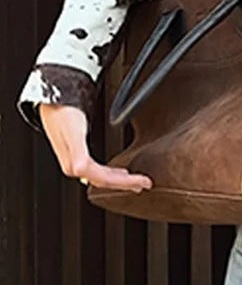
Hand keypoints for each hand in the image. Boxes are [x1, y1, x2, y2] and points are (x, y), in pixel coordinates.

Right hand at [38, 104, 152, 191]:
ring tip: (134, 180)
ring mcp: (76, 161)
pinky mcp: (78, 154)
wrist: (53, 101)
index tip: (144, 182)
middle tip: (144, 183)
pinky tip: (117, 171)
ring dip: (119, 180)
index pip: (105, 180)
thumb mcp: (73, 134)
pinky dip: (110, 173)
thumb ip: (78, 154)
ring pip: (101, 177)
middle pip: (104, 181)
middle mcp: (74, 166)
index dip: (125, 183)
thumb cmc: (63, 113)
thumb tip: (81, 170)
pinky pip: (97, 170)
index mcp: (75, 164)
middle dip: (125, 184)